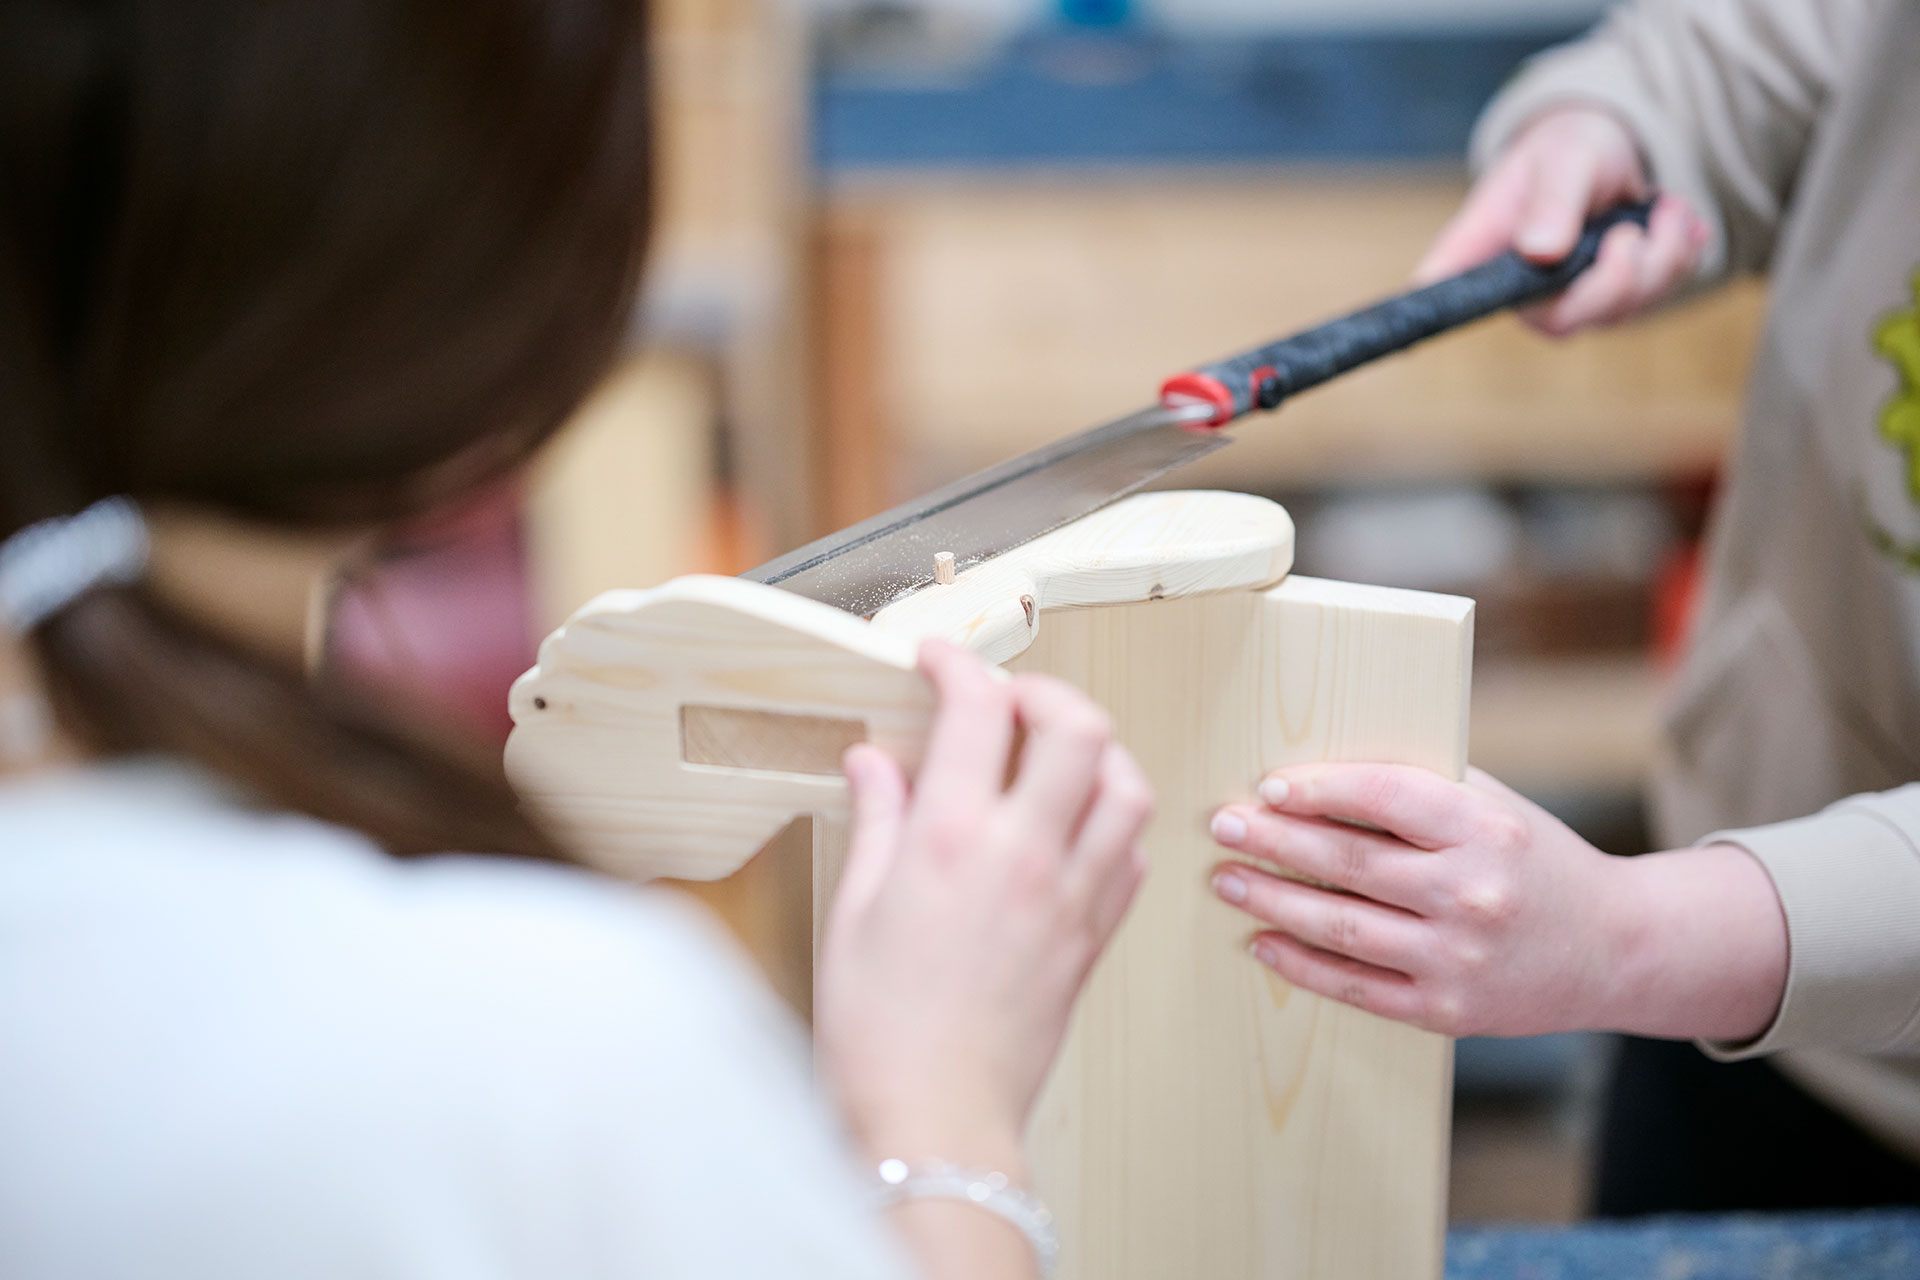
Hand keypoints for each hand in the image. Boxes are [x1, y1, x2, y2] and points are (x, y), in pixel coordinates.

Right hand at [817, 640, 1151, 1174]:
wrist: (935, 1120)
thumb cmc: (879, 1033)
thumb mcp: (852, 909)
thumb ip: (875, 821)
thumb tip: (873, 762)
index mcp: (952, 840)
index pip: (979, 709)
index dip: (960, 666)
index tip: (939, 663)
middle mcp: (1025, 856)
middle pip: (1081, 728)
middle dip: (1046, 693)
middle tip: (1008, 702)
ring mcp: (1071, 897)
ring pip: (1127, 787)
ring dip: (1096, 754)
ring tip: (1052, 759)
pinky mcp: (1093, 939)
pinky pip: (1132, 857)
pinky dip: (1112, 824)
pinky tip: (1072, 831)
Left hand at [1207, 763, 1786, 1042]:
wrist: (1614, 948)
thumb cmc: (1535, 860)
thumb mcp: (1494, 805)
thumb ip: (1422, 787)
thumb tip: (1319, 769)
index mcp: (1485, 829)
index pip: (1384, 797)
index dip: (1319, 789)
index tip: (1268, 784)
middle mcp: (1472, 894)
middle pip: (1349, 863)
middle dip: (1274, 840)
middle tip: (1223, 824)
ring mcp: (1458, 958)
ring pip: (1342, 928)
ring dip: (1273, 901)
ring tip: (1227, 879)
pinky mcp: (1447, 1010)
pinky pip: (1356, 987)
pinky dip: (1301, 965)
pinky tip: (1262, 942)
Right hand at [1414, 106, 1710, 335]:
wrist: (1619, 147)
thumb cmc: (1570, 148)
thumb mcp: (1563, 155)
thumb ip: (1553, 200)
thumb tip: (1539, 250)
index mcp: (1483, 251)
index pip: (1440, 291)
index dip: (1428, 318)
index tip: (1408, 345)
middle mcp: (1520, 288)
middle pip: (1558, 324)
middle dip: (1613, 282)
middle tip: (1631, 233)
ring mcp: (1569, 300)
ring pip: (1618, 313)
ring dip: (1660, 259)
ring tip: (1665, 208)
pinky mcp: (1614, 301)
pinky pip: (1658, 297)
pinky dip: (1680, 255)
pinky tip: (1674, 220)